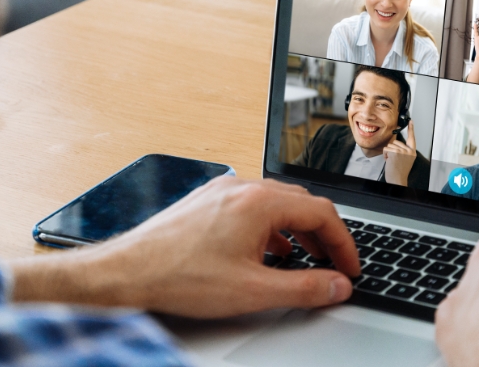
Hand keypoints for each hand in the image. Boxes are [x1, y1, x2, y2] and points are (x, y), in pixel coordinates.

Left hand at [10, 177, 359, 317]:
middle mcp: (241, 188)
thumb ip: (303, 288)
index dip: (344, 242)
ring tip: (305, 260)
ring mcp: (221, 192)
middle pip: (300, 203)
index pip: (321, 212)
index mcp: (259, 202)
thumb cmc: (180, 277)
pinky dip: (269, 227)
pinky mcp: (205, 202)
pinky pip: (250, 206)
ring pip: (274, 203)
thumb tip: (337, 286)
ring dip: (297, 230)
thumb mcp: (253, 291)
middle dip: (323, 235)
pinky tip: (265, 252)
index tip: (351, 267)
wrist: (127, 272)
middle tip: (334, 265)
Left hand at [383, 119, 417, 186]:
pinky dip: (385, 155)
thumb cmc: (400, 171)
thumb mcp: (406, 160)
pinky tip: (389, 160)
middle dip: (392, 149)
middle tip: (395, 159)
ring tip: (392, 161)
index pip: (412, 138)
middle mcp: (408, 151)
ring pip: (390, 145)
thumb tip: (397, 144)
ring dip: (388, 153)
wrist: (398, 179)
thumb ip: (404, 151)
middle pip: (396, 142)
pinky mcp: (395, 152)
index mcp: (412, 152)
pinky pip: (386, 149)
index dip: (411, 129)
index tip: (411, 121)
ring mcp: (402, 151)